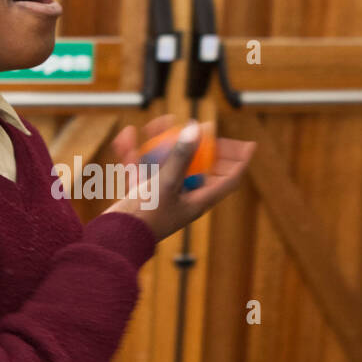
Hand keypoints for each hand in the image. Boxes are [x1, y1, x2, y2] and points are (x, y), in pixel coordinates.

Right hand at [101, 117, 254, 243]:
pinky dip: (137, 153)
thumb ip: (181, 156)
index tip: (249, 144)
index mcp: (199, 200)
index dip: (240, 161)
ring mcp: (164, 195)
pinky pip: (145, 168)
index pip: (229, 179)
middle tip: (204, 128)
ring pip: (170, 163)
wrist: (113, 237)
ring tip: (158, 123)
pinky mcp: (144, 193)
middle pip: (203, 167)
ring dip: (163, 142)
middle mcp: (185, 197)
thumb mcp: (166, 184)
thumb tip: (198, 129)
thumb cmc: (145, 216)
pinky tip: (126, 137)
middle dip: (202, 145)